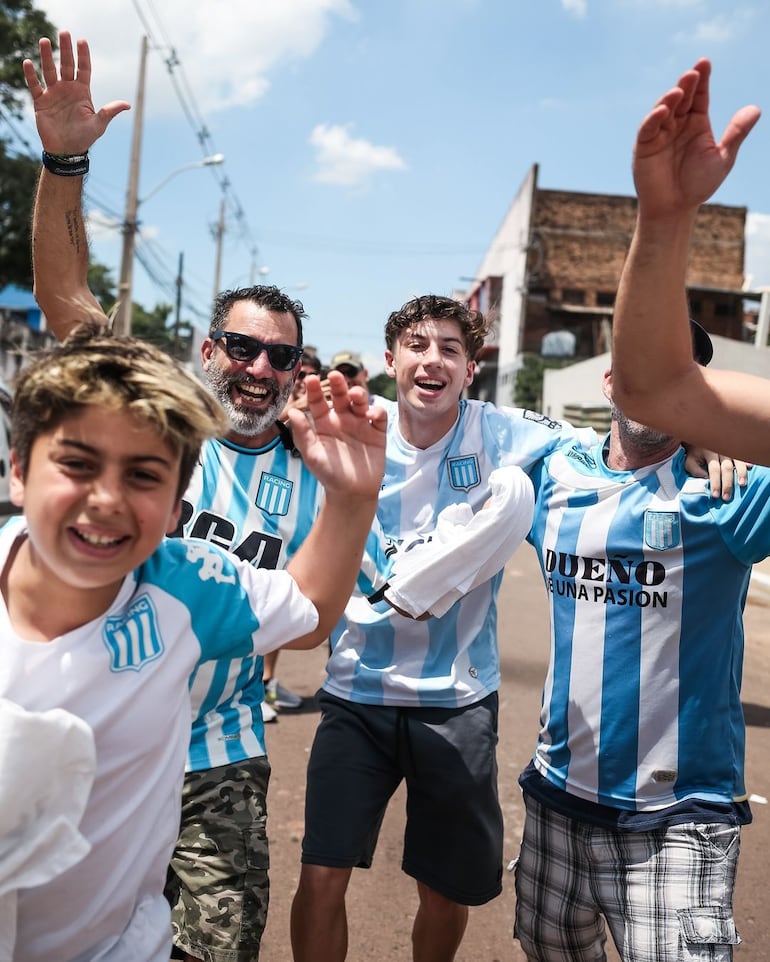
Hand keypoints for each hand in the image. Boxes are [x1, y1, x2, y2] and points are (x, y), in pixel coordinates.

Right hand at [23, 31, 129, 154]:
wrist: (67, 151)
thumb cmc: (84, 138)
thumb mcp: (99, 124)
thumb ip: (109, 112)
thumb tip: (128, 104)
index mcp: (82, 91)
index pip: (83, 69)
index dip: (83, 55)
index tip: (82, 41)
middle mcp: (68, 89)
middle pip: (66, 64)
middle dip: (65, 49)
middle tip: (64, 32)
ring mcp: (54, 93)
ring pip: (49, 70)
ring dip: (46, 56)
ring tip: (44, 40)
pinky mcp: (41, 101)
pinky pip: (35, 85)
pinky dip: (31, 75)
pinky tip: (28, 62)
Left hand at [286, 370, 385, 497]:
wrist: (351, 493)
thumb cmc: (329, 474)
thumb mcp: (312, 455)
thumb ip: (303, 434)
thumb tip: (292, 412)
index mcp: (324, 423)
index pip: (318, 401)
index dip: (314, 390)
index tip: (309, 379)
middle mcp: (342, 419)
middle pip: (341, 396)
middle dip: (339, 384)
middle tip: (334, 375)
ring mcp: (360, 424)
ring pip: (360, 402)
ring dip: (358, 394)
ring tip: (354, 395)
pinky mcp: (376, 432)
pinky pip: (378, 416)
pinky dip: (376, 411)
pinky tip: (371, 415)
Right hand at [633, 59, 759, 218]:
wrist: (674, 209)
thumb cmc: (698, 185)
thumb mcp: (723, 158)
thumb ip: (736, 133)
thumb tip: (755, 109)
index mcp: (697, 123)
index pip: (700, 95)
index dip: (702, 79)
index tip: (705, 63)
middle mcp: (677, 124)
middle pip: (682, 98)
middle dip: (687, 84)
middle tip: (693, 73)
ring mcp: (660, 133)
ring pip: (663, 109)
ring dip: (670, 98)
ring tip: (679, 91)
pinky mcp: (643, 146)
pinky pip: (647, 128)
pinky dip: (653, 118)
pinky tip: (663, 110)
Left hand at [684, 445, 749, 499]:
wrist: (701, 436)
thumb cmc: (695, 452)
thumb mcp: (690, 460)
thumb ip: (694, 469)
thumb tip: (705, 478)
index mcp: (708, 453)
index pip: (714, 470)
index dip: (715, 483)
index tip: (716, 495)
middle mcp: (720, 450)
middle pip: (727, 468)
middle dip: (727, 483)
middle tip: (727, 497)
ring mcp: (730, 449)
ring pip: (738, 461)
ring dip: (741, 473)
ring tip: (742, 484)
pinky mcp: (735, 448)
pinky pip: (742, 455)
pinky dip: (746, 461)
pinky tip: (750, 467)